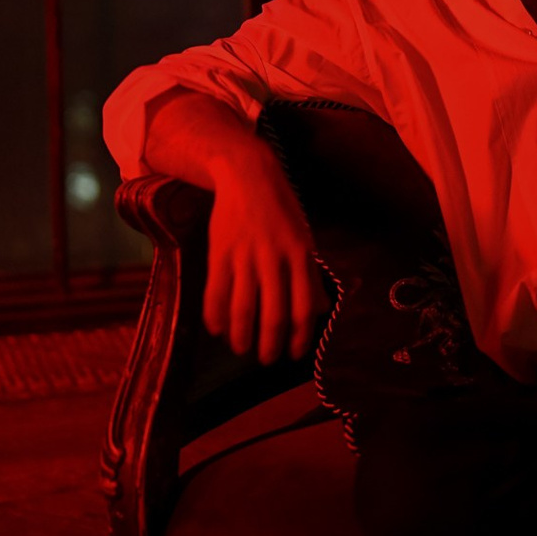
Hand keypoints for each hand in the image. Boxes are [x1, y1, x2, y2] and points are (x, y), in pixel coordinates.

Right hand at [204, 153, 326, 364]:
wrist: (248, 175)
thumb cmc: (281, 209)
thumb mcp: (304, 238)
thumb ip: (311, 275)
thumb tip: (321, 310)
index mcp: (300, 255)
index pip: (303, 307)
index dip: (299, 337)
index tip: (294, 354)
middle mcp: (274, 258)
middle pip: (273, 314)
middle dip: (270, 345)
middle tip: (267, 360)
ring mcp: (245, 256)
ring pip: (243, 308)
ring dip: (242, 336)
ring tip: (241, 350)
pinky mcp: (219, 252)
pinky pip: (216, 293)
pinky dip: (215, 316)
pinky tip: (217, 330)